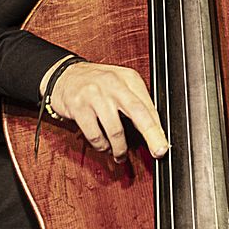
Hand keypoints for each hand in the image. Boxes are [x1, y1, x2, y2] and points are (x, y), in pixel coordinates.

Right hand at [47, 61, 169, 159]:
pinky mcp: (79, 107)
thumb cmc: (96, 83)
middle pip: (138, 112)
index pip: (147, 105)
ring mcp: (95, 95)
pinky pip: (95, 135)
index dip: (158, 127)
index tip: (164, 143)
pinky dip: (101, 146)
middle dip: (151, 135)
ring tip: (120, 154)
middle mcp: (113, 83)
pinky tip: (103, 146)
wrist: (64, 75)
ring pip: (115, 130)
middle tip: (159, 151)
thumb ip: (136, 101)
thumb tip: (154, 129)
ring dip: (120, 148)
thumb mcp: (120, 84)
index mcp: (128, 78)